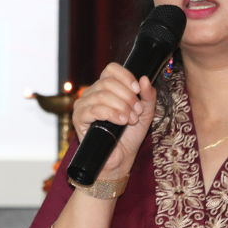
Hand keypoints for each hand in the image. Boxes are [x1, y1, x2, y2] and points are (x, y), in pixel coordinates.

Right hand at [72, 63, 156, 177]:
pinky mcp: (79, 119)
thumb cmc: (130, 135)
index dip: (125, 76)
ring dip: (121, 106)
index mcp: (106, 88)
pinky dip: (111, 114)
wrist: (121, 158)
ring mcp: (83, 105)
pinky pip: (94, 110)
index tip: (137, 89)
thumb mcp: (145, 113)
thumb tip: (144, 78)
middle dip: (127, 96)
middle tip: (137, 112)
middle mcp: (92, 93)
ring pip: (101, 95)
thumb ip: (148, 96)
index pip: (111, 69)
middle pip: (107, 82)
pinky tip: (122, 121)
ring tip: (131, 119)